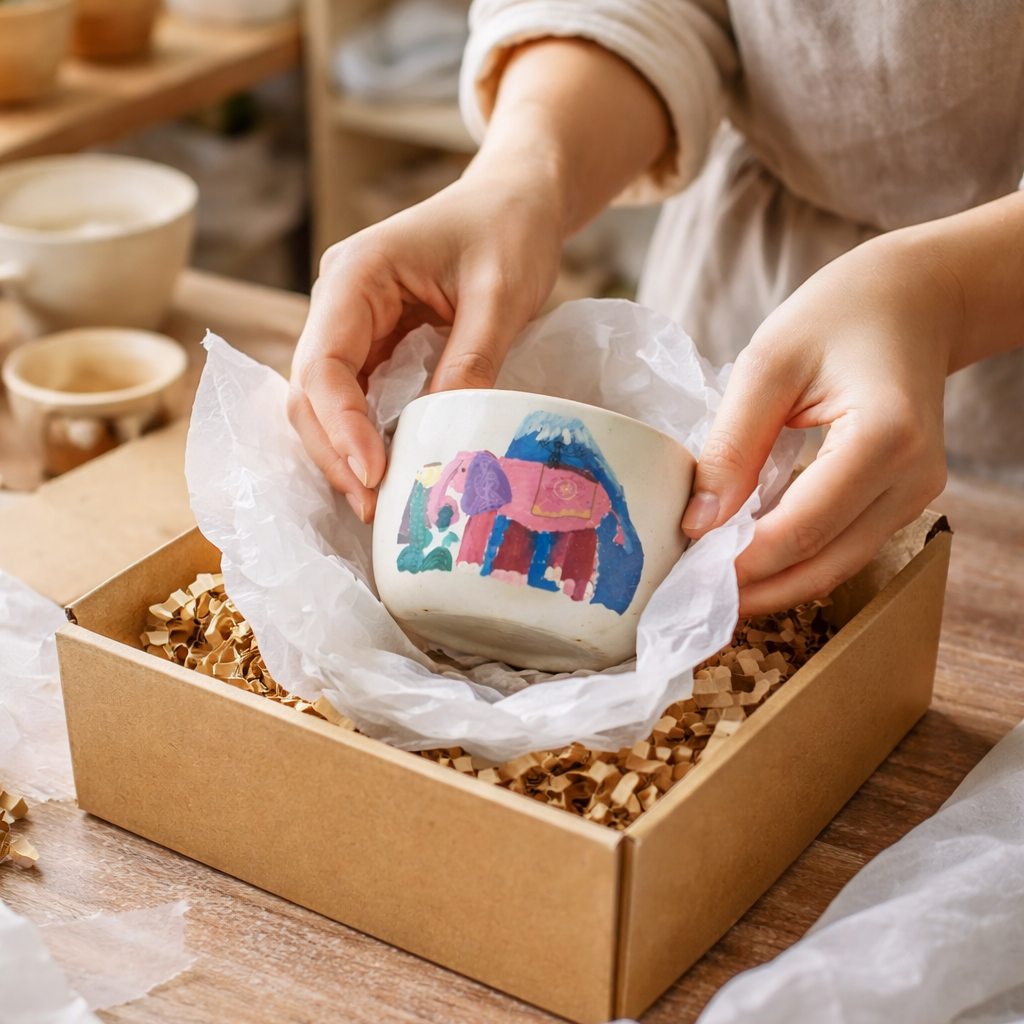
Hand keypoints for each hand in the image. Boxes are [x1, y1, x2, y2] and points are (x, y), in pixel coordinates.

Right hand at [287, 38, 669, 521]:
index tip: (373, 474)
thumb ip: (470, 361)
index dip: (341, 426)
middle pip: (310, 392)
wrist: (518, 200)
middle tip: (373, 507)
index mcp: (357, 275)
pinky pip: (359, 402)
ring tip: (379, 504)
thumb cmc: (509, 230)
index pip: (324, 363)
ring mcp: (355, 327)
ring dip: (346, 454)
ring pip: (326, 404)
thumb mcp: (501, 296)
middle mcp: (340, 303)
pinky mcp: (377, 347)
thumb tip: (443, 437)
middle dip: (336, 452)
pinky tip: (391, 474)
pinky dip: (369, 439)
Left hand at [681, 230, 956, 615]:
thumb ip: (732, 444)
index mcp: (884, 437)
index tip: (683, 573)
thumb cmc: (837, 315)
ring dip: (773, 583)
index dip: (741, 562)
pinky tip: (747, 556)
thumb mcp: (768, 364)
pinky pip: (845, 545)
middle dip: (753, 589)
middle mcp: (912, 478)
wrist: (912, 300)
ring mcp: (916, 493)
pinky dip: (795, 559)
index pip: (802, 527)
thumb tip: (698, 523)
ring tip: (709, 583)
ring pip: (837, 566)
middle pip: (823, 564)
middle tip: (688, 597)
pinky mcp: (905, 498)